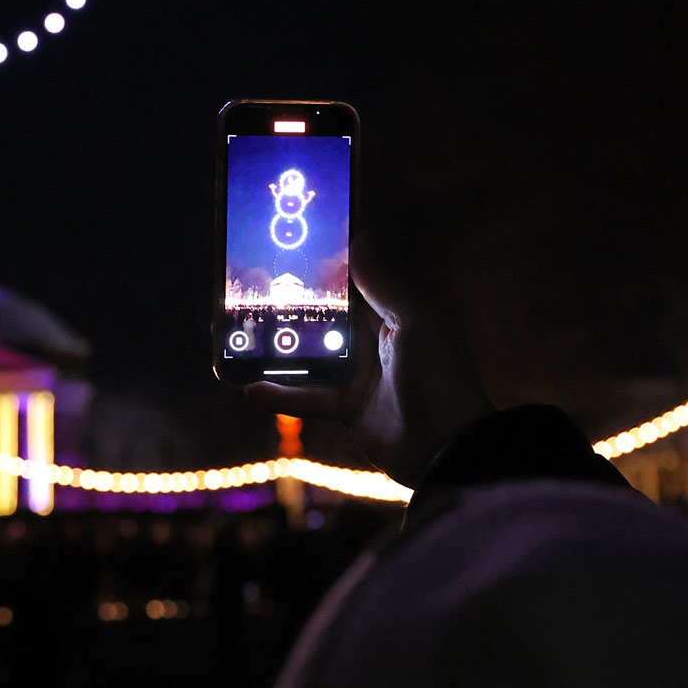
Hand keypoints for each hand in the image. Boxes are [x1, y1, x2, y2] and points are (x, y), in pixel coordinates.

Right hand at [243, 231, 493, 486]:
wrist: (447, 449)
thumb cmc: (439, 375)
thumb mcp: (415, 320)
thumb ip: (382, 283)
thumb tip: (361, 237)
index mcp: (394, 311)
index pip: (354, 281)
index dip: (325, 265)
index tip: (289, 247)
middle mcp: (374, 338)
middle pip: (326, 315)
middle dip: (292, 303)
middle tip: (249, 288)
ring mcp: (359, 373)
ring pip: (311, 352)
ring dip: (279, 347)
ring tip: (241, 333)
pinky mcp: (347, 406)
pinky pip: (308, 395)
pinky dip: (281, 394)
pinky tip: (251, 388)